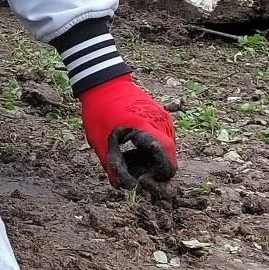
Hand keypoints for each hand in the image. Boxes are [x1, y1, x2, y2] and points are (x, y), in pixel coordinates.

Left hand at [80, 73, 177, 192]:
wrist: (102, 82)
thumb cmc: (100, 111)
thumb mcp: (101, 143)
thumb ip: (115, 167)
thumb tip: (125, 187)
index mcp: (149, 131)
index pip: (168, 165)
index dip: (157, 179)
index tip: (140, 181)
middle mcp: (162, 125)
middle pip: (167, 159)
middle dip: (150, 169)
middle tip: (128, 171)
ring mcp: (163, 119)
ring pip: (164, 150)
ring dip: (149, 159)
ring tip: (125, 157)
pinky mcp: (160, 116)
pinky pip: (160, 138)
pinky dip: (148, 147)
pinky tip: (129, 146)